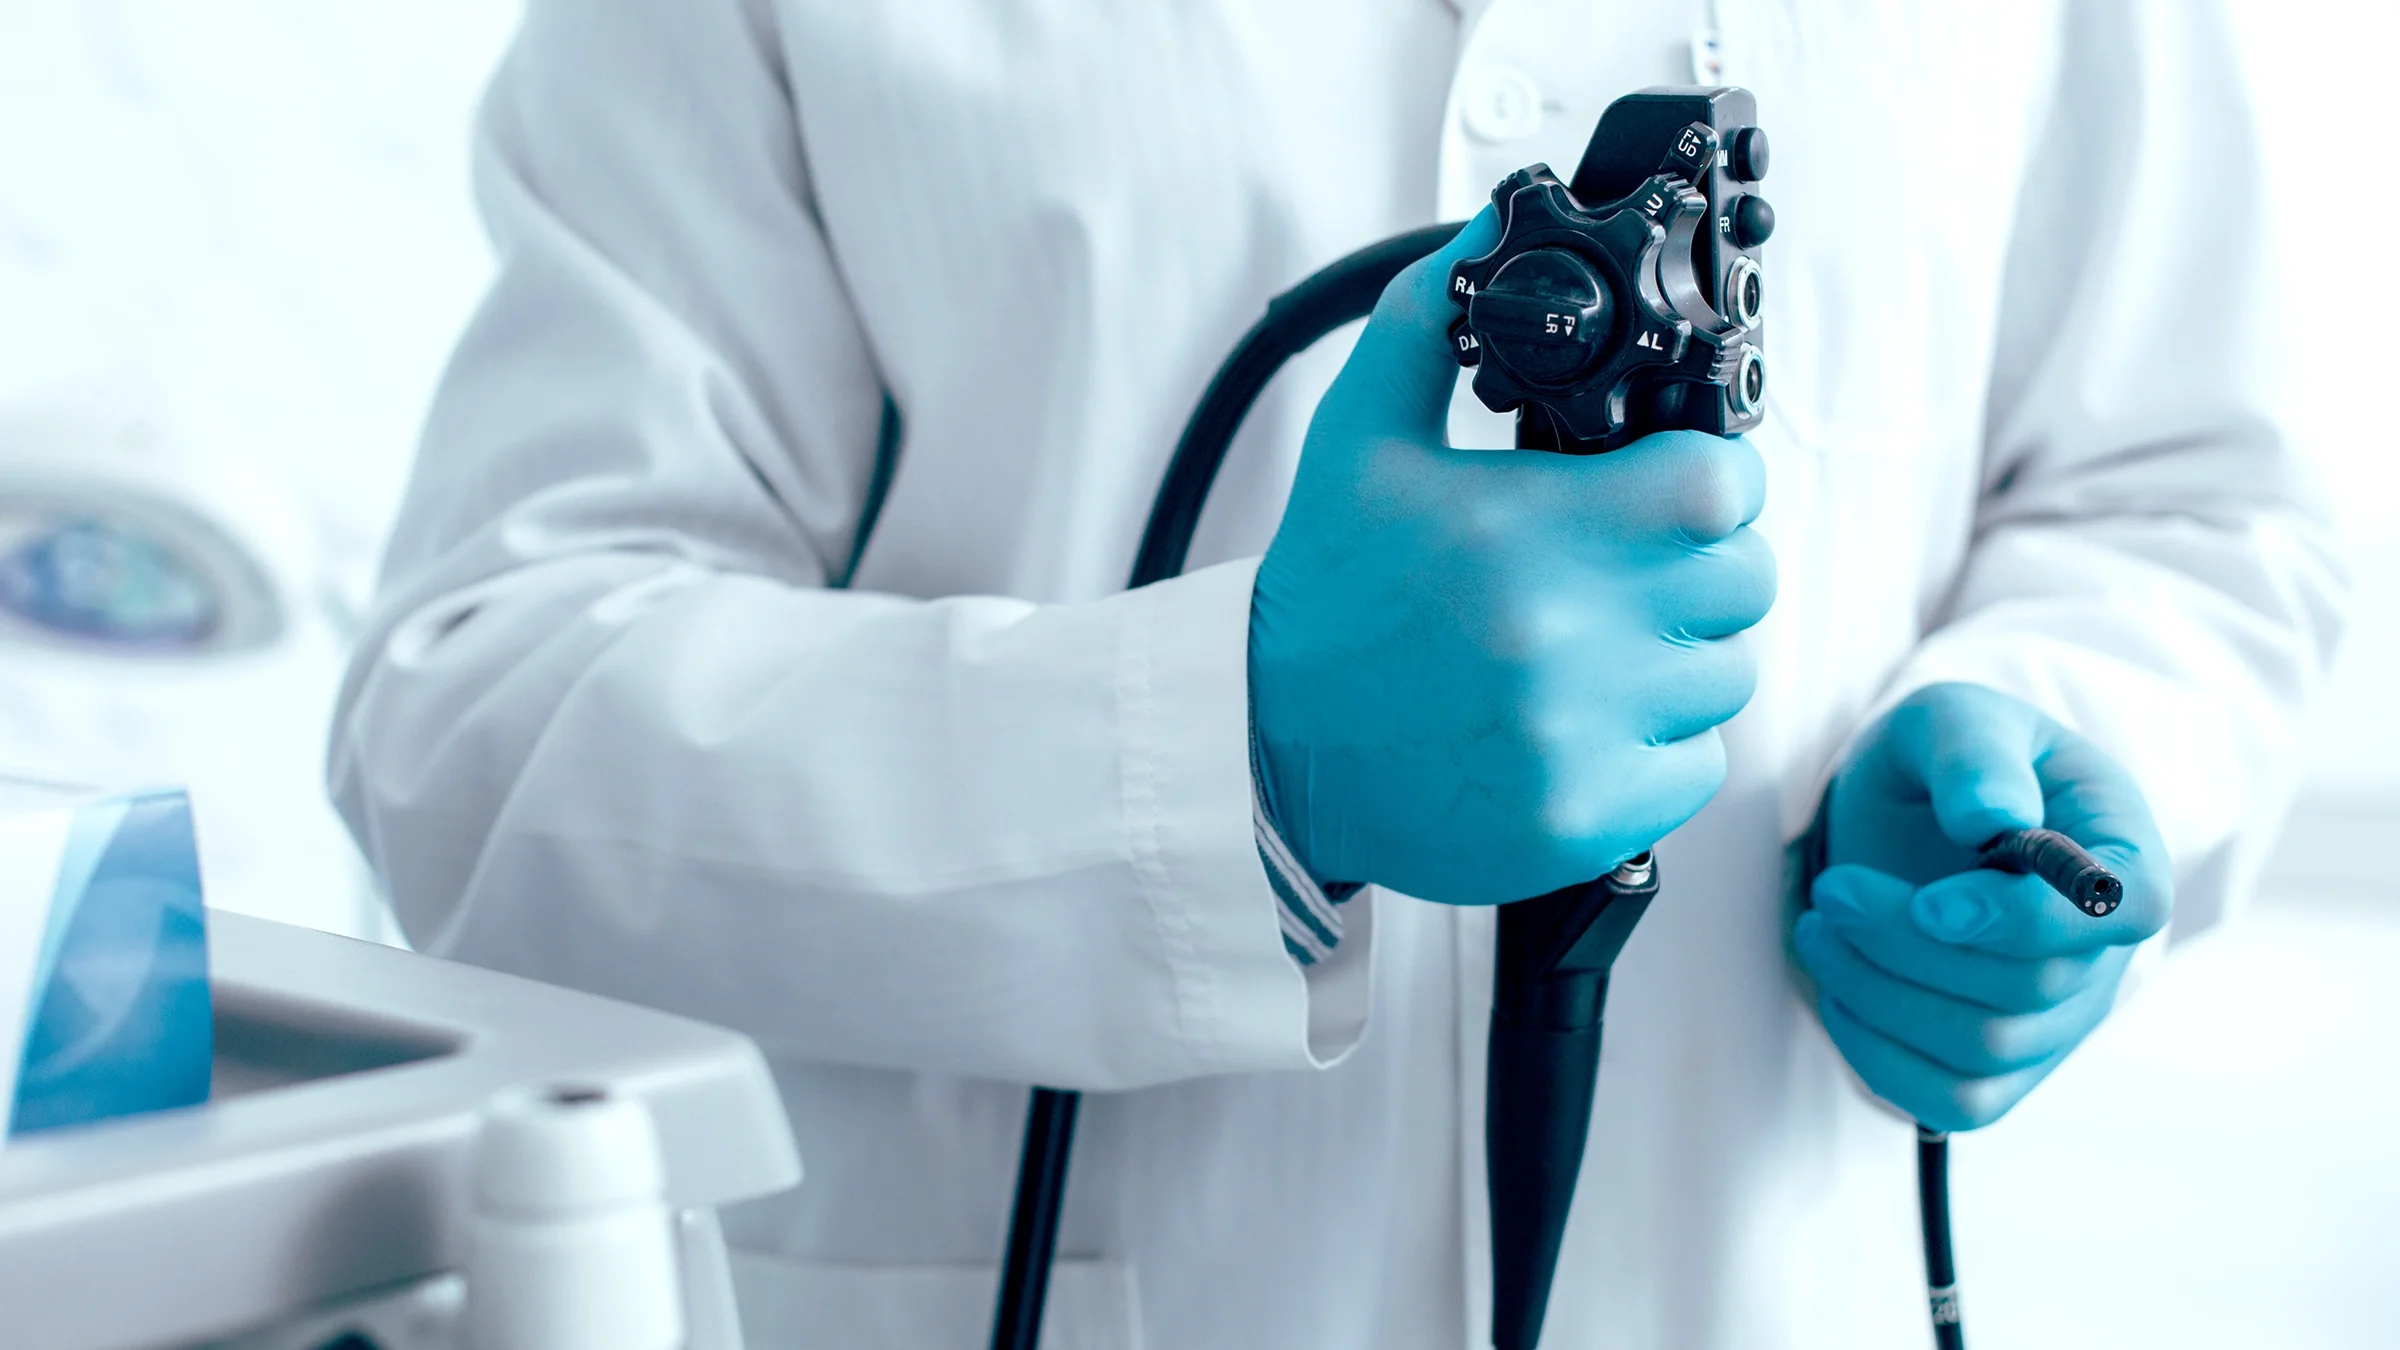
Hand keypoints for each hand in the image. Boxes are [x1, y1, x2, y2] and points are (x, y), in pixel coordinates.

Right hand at [1248, 208, 1777, 904]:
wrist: (1266, 749)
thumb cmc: (1325, 593)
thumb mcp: (1358, 436)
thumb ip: (1432, 319)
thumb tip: (1494, 228)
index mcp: (1531, 531)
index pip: (1724, 488)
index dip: (1711, 480)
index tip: (1670, 489)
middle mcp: (1571, 638)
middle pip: (1744, 582)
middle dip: (1697, 565)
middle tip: (1627, 569)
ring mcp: (1585, 736)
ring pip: (1725, 678)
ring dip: (1679, 657)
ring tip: (1596, 648)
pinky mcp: (1587, 817)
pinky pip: (1695, 768)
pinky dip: (1658, 746)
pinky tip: (1584, 722)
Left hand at [1794, 682, 2171, 1129]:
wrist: (1914, 816)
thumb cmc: (1948, 761)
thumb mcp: (1953, 719)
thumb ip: (1974, 754)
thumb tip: (1991, 818)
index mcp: (2120, 848)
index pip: (2125, 908)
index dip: (2030, 920)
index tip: (1933, 903)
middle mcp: (2105, 948)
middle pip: (2030, 984)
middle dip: (1908, 943)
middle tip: (1832, 892)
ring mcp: (2060, 1017)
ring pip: (1984, 1046)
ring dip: (1878, 991)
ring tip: (1822, 925)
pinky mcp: (2003, 1067)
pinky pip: (1952, 1101)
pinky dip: (1878, 1052)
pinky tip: (1841, 986)